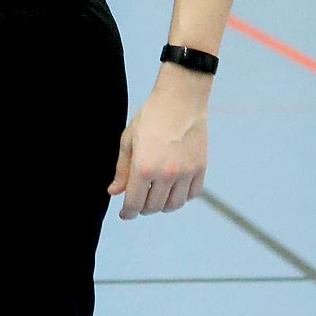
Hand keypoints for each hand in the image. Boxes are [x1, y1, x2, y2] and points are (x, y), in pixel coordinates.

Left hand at [109, 68, 209, 218]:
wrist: (180, 101)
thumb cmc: (150, 117)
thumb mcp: (128, 140)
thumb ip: (122, 169)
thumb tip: (114, 192)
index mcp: (144, 168)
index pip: (135, 203)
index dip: (128, 213)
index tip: (124, 215)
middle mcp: (166, 175)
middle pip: (154, 207)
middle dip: (142, 208)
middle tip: (137, 201)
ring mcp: (186, 173)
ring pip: (174, 205)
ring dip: (162, 205)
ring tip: (154, 197)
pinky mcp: (200, 169)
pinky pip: (192, 195)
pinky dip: (181, 197)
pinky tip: (173, 190)